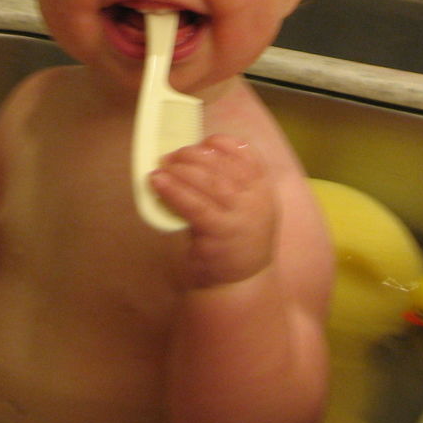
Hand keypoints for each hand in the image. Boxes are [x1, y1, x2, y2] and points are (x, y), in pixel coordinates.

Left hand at [148, 135, 277, 288]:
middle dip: (193, 155)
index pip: (246, 154)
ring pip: (208, 182)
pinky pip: (194, 205)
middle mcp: (256, 199)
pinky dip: (173, 190)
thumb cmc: (236, 237)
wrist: (242, 281)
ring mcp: (240, 216)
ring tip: (161, 167)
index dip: (221, 144)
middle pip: (223, 166)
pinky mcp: (220, 233)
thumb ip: (229, 182)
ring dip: (181, 170)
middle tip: (171, 156)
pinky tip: (157, 183)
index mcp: (264, 187)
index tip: (202, 142)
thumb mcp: (244, 205)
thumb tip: (191, 156)